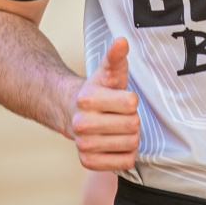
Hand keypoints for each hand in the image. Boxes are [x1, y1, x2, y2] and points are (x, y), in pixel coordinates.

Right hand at [71, 38, 139, 171]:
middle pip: (132, 125)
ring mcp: (83, 145)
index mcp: (87, 98)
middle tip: (121, 116)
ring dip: (131, 137)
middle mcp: (81, 123)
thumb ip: (116, 58)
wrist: (73, 114)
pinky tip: (117, 144)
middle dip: (133, 120)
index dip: (131, 101)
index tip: (122, 100)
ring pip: (130, 144)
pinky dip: (126, 155)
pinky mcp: (87, 162)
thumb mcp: (108, 73)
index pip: (131, 103)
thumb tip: (122, 41)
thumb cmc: (98, 92)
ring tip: (119, 129)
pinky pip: (124, 163)